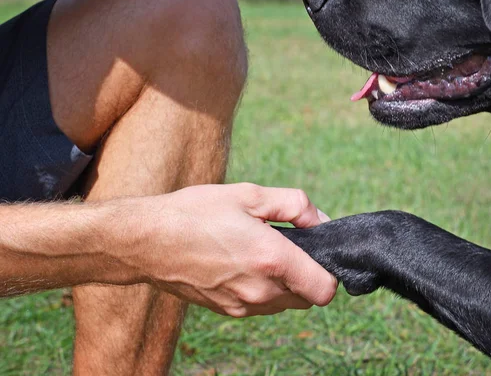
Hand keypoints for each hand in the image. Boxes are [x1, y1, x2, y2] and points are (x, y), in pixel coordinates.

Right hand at [117, 183, 337, 316]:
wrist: (146, 241)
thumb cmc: (195, 213)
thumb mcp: (249, 194)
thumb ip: (295, 205)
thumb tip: (321, 221)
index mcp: (272, 260)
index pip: (326, 289)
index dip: (328, 271)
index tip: (314, 250)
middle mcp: (261, 291)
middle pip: (308, 297)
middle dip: (306, 274)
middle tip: (285, 245)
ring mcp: (243, 305)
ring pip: (284, 303)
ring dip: (284, 283)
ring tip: (259, 252)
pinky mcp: (227, 311)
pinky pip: (260, 306)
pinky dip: (262, 289)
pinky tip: (241, 263)